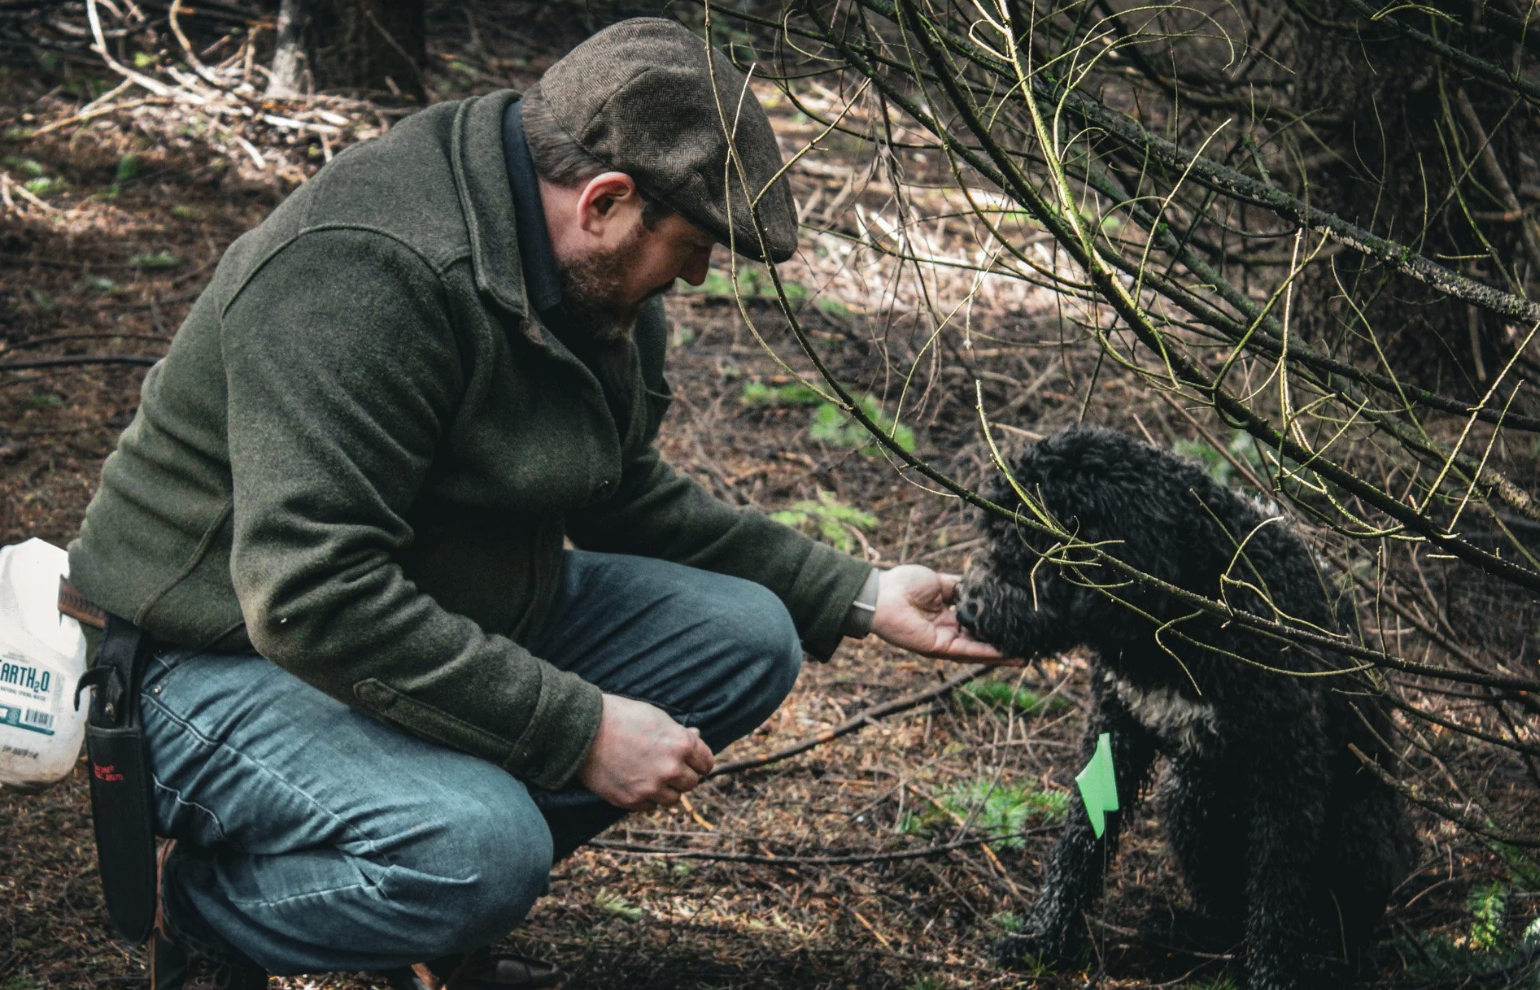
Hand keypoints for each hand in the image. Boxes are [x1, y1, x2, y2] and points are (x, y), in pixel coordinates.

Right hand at [578, 694, 714, 811]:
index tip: (691, 760)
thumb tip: (696, 737)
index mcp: (681, 745)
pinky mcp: (631, 801)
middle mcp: (671, 769)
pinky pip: (650, 807)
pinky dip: (646, 797)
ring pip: (673, 799)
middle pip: (692, 783)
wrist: (583, 730)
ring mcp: (651, 788)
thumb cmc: (621, 717)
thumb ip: (679, 733)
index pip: (706, 763)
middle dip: (682, 775)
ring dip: (665, 789)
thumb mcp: (657, 717)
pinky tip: (635, 781)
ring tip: (650, 774)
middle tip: (667, 766)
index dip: (698, 760)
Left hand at [870, 564, 1018, 663]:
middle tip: (1028, 645)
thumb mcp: (941, 582)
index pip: (977, 624)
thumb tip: (982, 589)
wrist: (883, 593)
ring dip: (1001, 654)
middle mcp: (948, 631)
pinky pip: (967, 651)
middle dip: (1003, 645)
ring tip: (1025, 656)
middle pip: (981, 641)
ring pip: (978, 650)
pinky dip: (987, 654)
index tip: (1017, 624)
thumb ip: (962, 588)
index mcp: (948, 616)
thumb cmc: (905, 584)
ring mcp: (944, 641)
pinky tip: (1007, 655)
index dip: (995, 626)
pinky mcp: (939, 647)